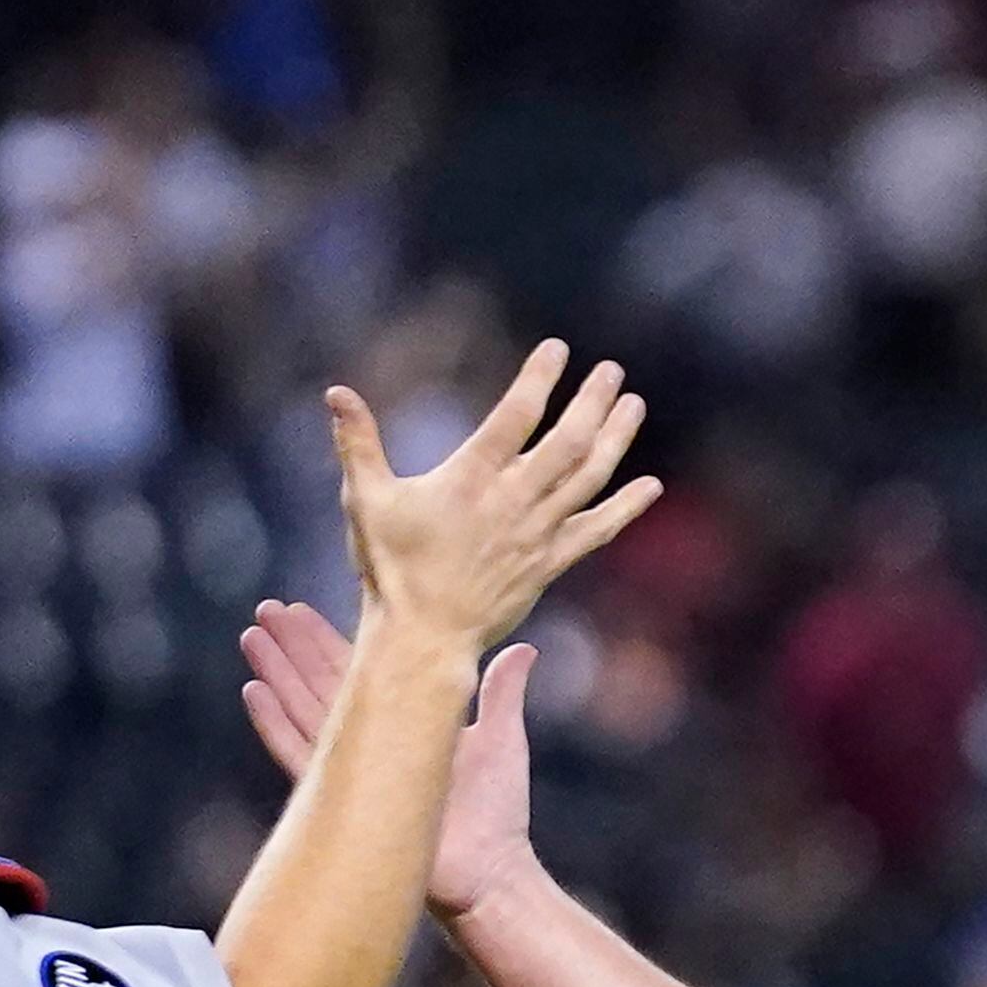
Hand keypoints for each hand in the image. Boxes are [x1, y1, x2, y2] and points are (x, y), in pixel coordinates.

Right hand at [243, 599, 537, 921]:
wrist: (489, 873)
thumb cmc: (499, 812)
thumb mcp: (502, 738)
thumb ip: (501, 691)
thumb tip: (523, 647)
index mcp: (405, 722)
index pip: (362, 671)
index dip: (332, 639)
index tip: (305, 607)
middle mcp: (373, 742)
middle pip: (323, 684)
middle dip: (294, 646)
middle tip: (265, 609)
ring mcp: (354, 770)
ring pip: (305, 709)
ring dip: (277, 672)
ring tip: (251, 637)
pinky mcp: (343, 798)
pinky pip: (301, 756)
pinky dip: (275, 725)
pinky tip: (253, 692)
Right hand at [324, 340, 655, 655]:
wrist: (422, 637)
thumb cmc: (390, 569)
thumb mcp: (365, 500)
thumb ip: (357, 443)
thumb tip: (335, 392)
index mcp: (470, 479)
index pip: (516, 416)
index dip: (539, 379)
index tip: (558, 349)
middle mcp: (511, 501)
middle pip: (567, 441)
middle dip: (593, 402)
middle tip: (612, 370)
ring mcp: (535, 534)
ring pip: (587, 478)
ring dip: (615, 440)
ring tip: (634, 405)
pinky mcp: (548, 564)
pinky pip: (596, 532)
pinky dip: (625, 508)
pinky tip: (650, 487)